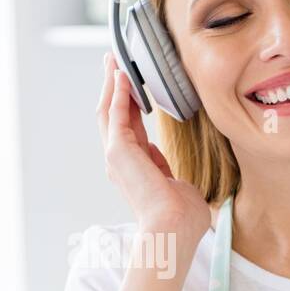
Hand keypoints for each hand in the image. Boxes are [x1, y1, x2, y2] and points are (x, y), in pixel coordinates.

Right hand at [97, 52, 210, 251]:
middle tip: (114, 62)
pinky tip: (122, 75)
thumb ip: (165, 170)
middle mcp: (120, 161)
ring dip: (111, 84)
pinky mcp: (117, 152)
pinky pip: (115, 114)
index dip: (129, 103)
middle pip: (111, 114)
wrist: (173, 229)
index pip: (128, 128)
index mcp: (134, 168)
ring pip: (108, 111)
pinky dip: (118, 93)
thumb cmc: (181, 218)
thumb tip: (159, 159)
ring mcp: (116, 156)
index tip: (131, 83)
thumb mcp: (175, 186)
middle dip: (113, 87)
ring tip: (114, 61)